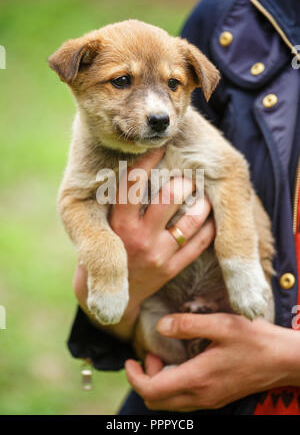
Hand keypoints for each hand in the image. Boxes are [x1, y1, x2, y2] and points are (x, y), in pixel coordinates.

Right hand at [73, 149, 214, 338]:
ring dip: (202, 201)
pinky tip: (211, 213)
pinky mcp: (172, 269)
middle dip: (183, 180)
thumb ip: (116, 203)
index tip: (160, 146)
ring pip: (190, 220)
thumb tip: (134, 163)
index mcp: (117, 225)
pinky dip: (210, 225)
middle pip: (169, 198)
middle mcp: (138, 238)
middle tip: (189, 170)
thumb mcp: (100, 228)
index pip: (132, 185)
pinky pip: (200, 243)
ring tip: (204, 189)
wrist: (106, 300)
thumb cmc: (103, 252)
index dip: (147, 161)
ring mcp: (158, 255)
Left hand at [125, 313, 299, 410]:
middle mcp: (200, 396)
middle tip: (153, 355)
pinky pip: (184, 400)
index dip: (134, 377)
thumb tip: (161, 326)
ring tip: (165, 357)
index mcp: (197, 379)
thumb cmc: (255, 340)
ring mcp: (209, 400)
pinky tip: (182, 363)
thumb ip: (188, 324)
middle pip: (157, 401)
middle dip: (146, 379)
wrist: (284, 360)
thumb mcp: (222, 324)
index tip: (130, 360)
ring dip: (160, 383)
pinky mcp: (216, 398)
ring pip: (170, 403)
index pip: (152, 390)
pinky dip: (174, 386)